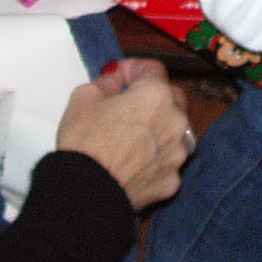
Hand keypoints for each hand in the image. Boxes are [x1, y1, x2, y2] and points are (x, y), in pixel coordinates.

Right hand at [55, 58, 192, 209]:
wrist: (87, 193)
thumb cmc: (85, 143)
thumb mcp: (84, 97)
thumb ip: (107, 82)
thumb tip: (116, 80)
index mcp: (156, 95)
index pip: (152, 69)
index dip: (133, 68)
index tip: (119, 75)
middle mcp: (175, 122)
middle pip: (172, 98)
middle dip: (153, 97)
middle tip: (129, 104)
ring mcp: (177, 154)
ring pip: (175, 132)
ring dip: (159, 129)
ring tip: (132, 137)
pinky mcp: (172, 180)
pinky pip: (167, 161)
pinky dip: (156, 159)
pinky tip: (135, 163)